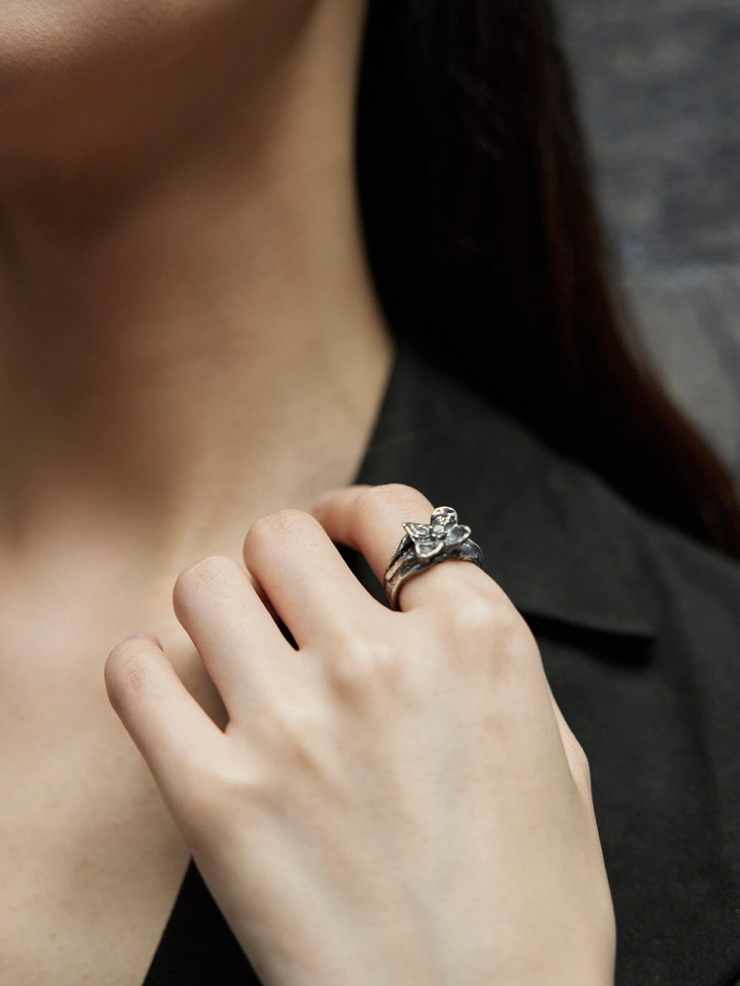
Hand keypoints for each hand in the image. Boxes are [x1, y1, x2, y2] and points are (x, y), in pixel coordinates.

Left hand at [105, 484, 615, 985]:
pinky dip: (145, 672)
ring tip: (233, 647)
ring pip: (205, 583)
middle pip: (282, 536)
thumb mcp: (555, 752)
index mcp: (477, 643)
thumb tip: (422, 601)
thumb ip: (485, 658)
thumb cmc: (535, 906)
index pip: (390, 513)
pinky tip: (173, 696)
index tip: (338, 537)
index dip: (355, 514)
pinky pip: (136, 673)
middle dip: (281, 559)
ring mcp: (293, 728)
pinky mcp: (215, 801)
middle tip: (284, 599)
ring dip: (218, 606)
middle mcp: (382, 665)